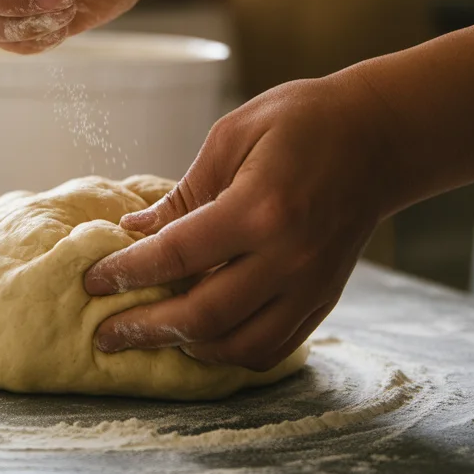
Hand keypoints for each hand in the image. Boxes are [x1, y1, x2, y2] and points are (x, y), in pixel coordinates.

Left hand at [84, 72, 395, 370]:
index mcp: (260, 208)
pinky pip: (273, 347)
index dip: (128, 272)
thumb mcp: (233, 135)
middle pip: (204, 315)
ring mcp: (311, 284)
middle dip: (145, 328)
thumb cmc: (302, 121)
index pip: (178, 255)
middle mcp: (289, 256)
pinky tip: (201, 339)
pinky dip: (231, 352)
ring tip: (152, 337)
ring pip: (239, 345)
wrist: (380, 136)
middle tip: (106, 334)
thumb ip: (184, 191)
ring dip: (187, 348)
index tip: (93, 281)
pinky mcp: (325, 298)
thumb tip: (135, 230)